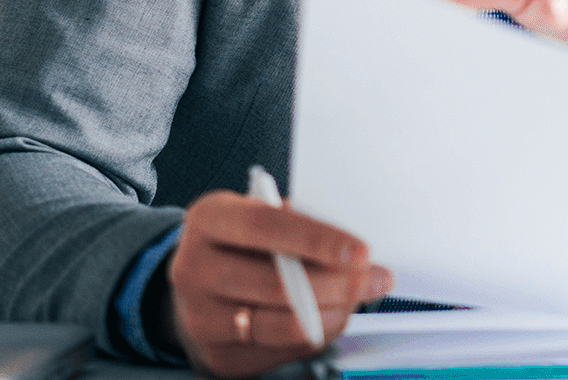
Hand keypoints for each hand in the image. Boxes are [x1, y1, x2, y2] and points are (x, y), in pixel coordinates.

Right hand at [165, 190, 392, 377]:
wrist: (198, 281)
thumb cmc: (243, 241)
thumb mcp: (262, 213)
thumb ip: (301, 224)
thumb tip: (355, 252)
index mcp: (208, 219)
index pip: (265, 227)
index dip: (316, 240)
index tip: (359, 252)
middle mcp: (193, 268)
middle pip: (276, 284)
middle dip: (337, 284)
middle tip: (375, 279)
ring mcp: (199, 316)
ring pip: (280, 324)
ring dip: (333, 313)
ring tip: (358, 299)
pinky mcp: (214, 354)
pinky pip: (279, 351)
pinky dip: (316, 335)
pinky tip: (332, 317)